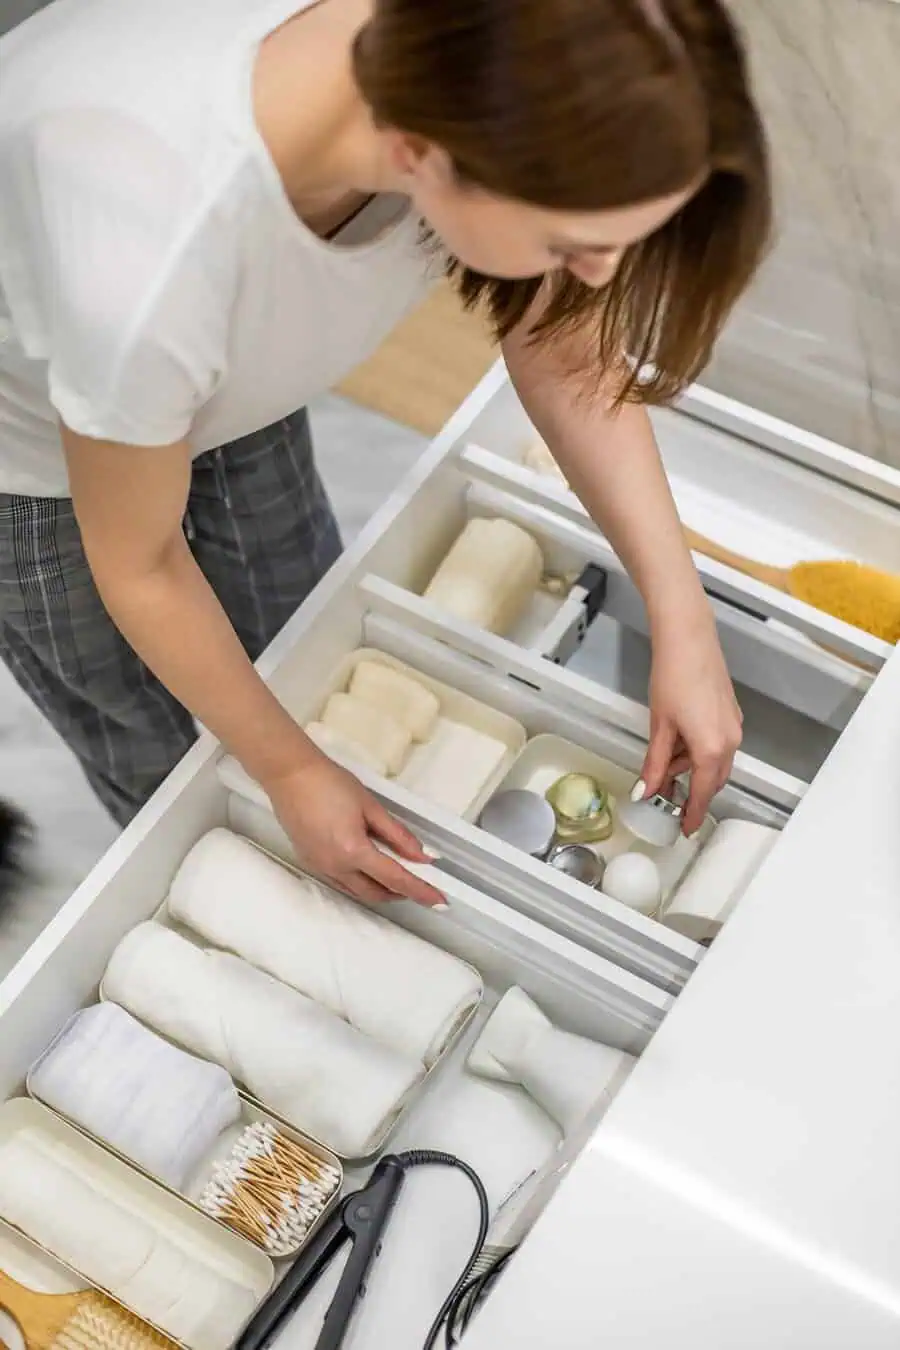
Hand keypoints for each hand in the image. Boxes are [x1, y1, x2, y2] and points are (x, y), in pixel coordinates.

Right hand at [263, 753, 445, 907]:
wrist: (290, 775)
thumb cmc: (331, 784)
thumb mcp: (371, 806)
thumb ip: (398, 835)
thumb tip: (421, 856)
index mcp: (353, 851)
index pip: (394, 879)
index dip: (419, 891)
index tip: (439, 901)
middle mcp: (335, 867)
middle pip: (375, 893)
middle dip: (399, 893)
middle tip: (418, 884)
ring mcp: (320, 867)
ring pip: (356, 891)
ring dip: (379, 889)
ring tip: (396, 876)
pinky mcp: (309, 862)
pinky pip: (340, 882)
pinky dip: (359, 881)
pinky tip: (367, 867)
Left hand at [640, 614, 742, 834]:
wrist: (688, 639)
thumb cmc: (673, 677)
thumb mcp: (659, 726)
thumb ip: (655, 763)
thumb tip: (647, 789)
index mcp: (712, 748)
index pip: (702, 793)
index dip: (693, 814)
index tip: (686, 829)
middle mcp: (730, 740)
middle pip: (712, 780)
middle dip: (692, 791)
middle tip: (668, 797)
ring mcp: (734, 726)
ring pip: (716, 762)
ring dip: (693, 769)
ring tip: (665, 762)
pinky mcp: (731, 713)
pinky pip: (718, 744)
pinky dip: (700, 751)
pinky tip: (679, 742)